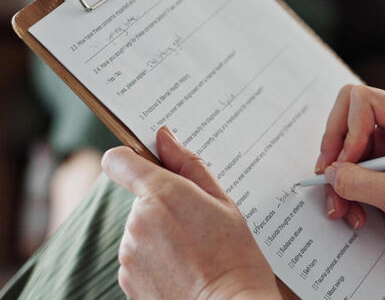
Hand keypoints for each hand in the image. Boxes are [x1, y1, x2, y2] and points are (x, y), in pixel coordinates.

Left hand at [102, 128, 279, 299]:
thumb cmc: (234, 256)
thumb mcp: (223, 202)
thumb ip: (189, 165)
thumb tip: (164, 138)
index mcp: (162, 193)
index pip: (119, 160)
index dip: (131, 158)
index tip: (148, 163)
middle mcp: (137, 220)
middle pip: (140, 198)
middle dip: (164, 203)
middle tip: (198, 221)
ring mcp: (128, 252)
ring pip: (141, 227)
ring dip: (160, 232)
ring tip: (194, 249)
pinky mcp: (126, 278)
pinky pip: (138, 255)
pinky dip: (156, 257)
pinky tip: (183, 267)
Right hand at [316, 85, 384, 272]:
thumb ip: (361, 182)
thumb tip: (330, 173)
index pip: (365, 100)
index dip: (349, 128)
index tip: (347, 161)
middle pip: (348, 117)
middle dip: (335, 149)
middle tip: (328, 176)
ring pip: (344, 148)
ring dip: (338, 179)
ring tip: (342, 208)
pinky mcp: (381, 169)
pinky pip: (349, 170)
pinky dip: (344, 191)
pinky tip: (354, 213)